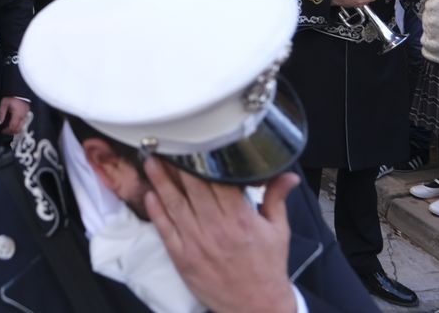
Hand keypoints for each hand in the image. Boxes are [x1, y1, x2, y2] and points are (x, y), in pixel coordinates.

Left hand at [0, 97, 29, 134]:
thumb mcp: (4, 104)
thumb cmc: (12, 97)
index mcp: (17, 115)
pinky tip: (13, 124)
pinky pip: (23, 124)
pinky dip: (18, 127)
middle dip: (11, 132)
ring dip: (14, 130)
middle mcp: (23, 117)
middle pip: (18, 130)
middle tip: (4, 131)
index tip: (2, 131)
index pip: (13, 127)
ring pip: (21, 128)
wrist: (21, 93)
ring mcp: (26, 117)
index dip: (7, 131)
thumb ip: (1, 113)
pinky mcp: (26, 116)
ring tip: (8, 128)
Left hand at [142, 159, 300, 312]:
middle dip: (178, 165)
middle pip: (193, 188)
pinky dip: (157, 211)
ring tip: (151, 161)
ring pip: (175, 205)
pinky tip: (150, 194)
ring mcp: (197, 243)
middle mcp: (216, 228)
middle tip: (165, 145)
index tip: (193, 142)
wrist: (256, 307)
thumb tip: (288, 175)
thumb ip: (276, 198)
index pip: (218, 181)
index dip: (204, 161)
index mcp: (240, 219)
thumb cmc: (267, 268)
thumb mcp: (278, 231)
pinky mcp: (183, 258)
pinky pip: (166, 230)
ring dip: (161, 182)